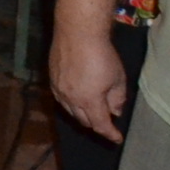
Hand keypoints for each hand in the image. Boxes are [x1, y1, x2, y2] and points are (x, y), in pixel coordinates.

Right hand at [50, 23, 130, 140]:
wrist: (77, 31)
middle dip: (97, 124)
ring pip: (70, 111)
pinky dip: (70, 103)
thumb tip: (116, 111)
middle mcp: (71, 98)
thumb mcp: (117, 78)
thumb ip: (117, 98)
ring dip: (82, 114)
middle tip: (107, 122)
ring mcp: (58, 88)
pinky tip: (76, 97)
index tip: (118, 138)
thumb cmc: (101, 54)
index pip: (100, 125)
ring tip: (91, 110)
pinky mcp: (51, 78)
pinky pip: (61, 98)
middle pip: (84, 121)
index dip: (111, 134)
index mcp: (89, 101)